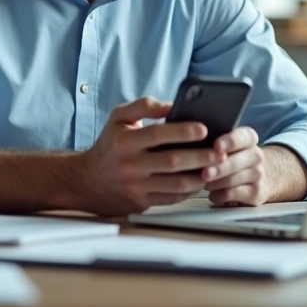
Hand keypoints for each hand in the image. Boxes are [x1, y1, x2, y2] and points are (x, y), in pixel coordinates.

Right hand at [75, 97, 225, 215]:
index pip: (157, 134)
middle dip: (200, 156)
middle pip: (172, 161)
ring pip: (176, 184)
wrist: (87, 180)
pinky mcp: (142, 202)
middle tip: (219, 151)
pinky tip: (201, 180)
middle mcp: (130, 164)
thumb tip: (172, 104)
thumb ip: (144, 105)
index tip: (204, 129)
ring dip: (200, 176)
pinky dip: (190, 190)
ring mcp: (136, 186)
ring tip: (216, 167)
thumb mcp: (118, 117)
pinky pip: (172, 198)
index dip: (183, 131)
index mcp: (125, 140)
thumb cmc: (109, 145)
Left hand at [203, 127, 271, 206]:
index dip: (229, 142)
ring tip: (204, 183)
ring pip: (233, 179)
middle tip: (204, 173)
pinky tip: (213, 194)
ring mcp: (258, 174)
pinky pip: (233, 194)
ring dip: (216, 183)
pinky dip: (220, 195)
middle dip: (219, 168)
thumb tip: (192, 143)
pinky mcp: (256, 193)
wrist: (252, 178)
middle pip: (236, 162)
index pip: (243, 137)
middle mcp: (256, 155)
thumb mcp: (225, 146)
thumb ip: (213, 143)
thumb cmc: (230, 157)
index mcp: (249, 138)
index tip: (216, 146)